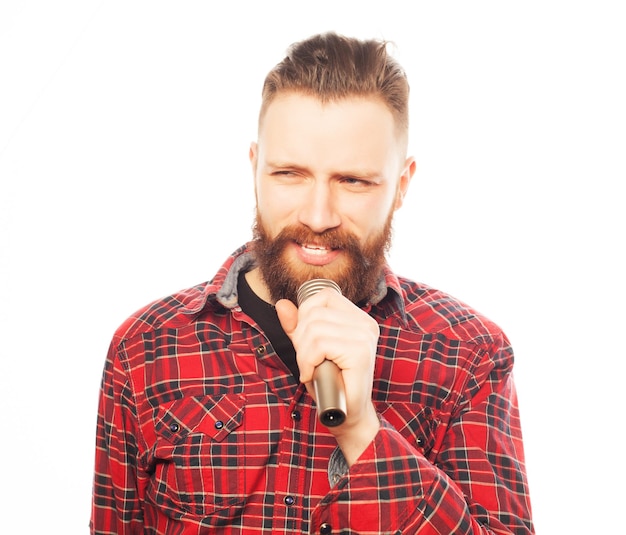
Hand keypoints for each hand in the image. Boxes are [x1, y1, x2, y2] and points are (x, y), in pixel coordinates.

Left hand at [276, 288, 380, 464]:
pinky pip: (320, 345)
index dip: (305, 315)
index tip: (306, 342)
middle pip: (315, 313)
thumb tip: (283, 304)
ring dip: (303, 354)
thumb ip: (297, 326)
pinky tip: (313, 374)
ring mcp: (365, 337)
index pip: (324, 296)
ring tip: (311, 369)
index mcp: (359, 318)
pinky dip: (308, 362)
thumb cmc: (329, 382)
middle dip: (301, 339)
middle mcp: (365, 323)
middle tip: (308, 361)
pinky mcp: (360, 353)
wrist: (346, 415)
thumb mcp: (308, 349)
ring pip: (314, 330)